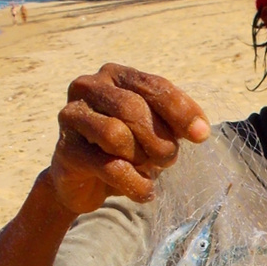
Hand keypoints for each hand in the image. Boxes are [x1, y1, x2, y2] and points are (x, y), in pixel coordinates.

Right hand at [49, 63, 210, 213]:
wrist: (87, 182)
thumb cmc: (127, 148)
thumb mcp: (155, 131)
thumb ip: (174, 123)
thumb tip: (200, 130)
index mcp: (115, 75)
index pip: (153, 86)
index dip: (181, 111)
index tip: (201, 135)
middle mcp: (89, 87)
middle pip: (133, 109)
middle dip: (159, 139)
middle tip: (168, 159)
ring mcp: (72, 116)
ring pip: (116, 134)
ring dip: (142, 158)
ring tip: (148, 169)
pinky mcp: (65, 150)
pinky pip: (108, 166)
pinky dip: (134, 183)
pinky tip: (143, 190)